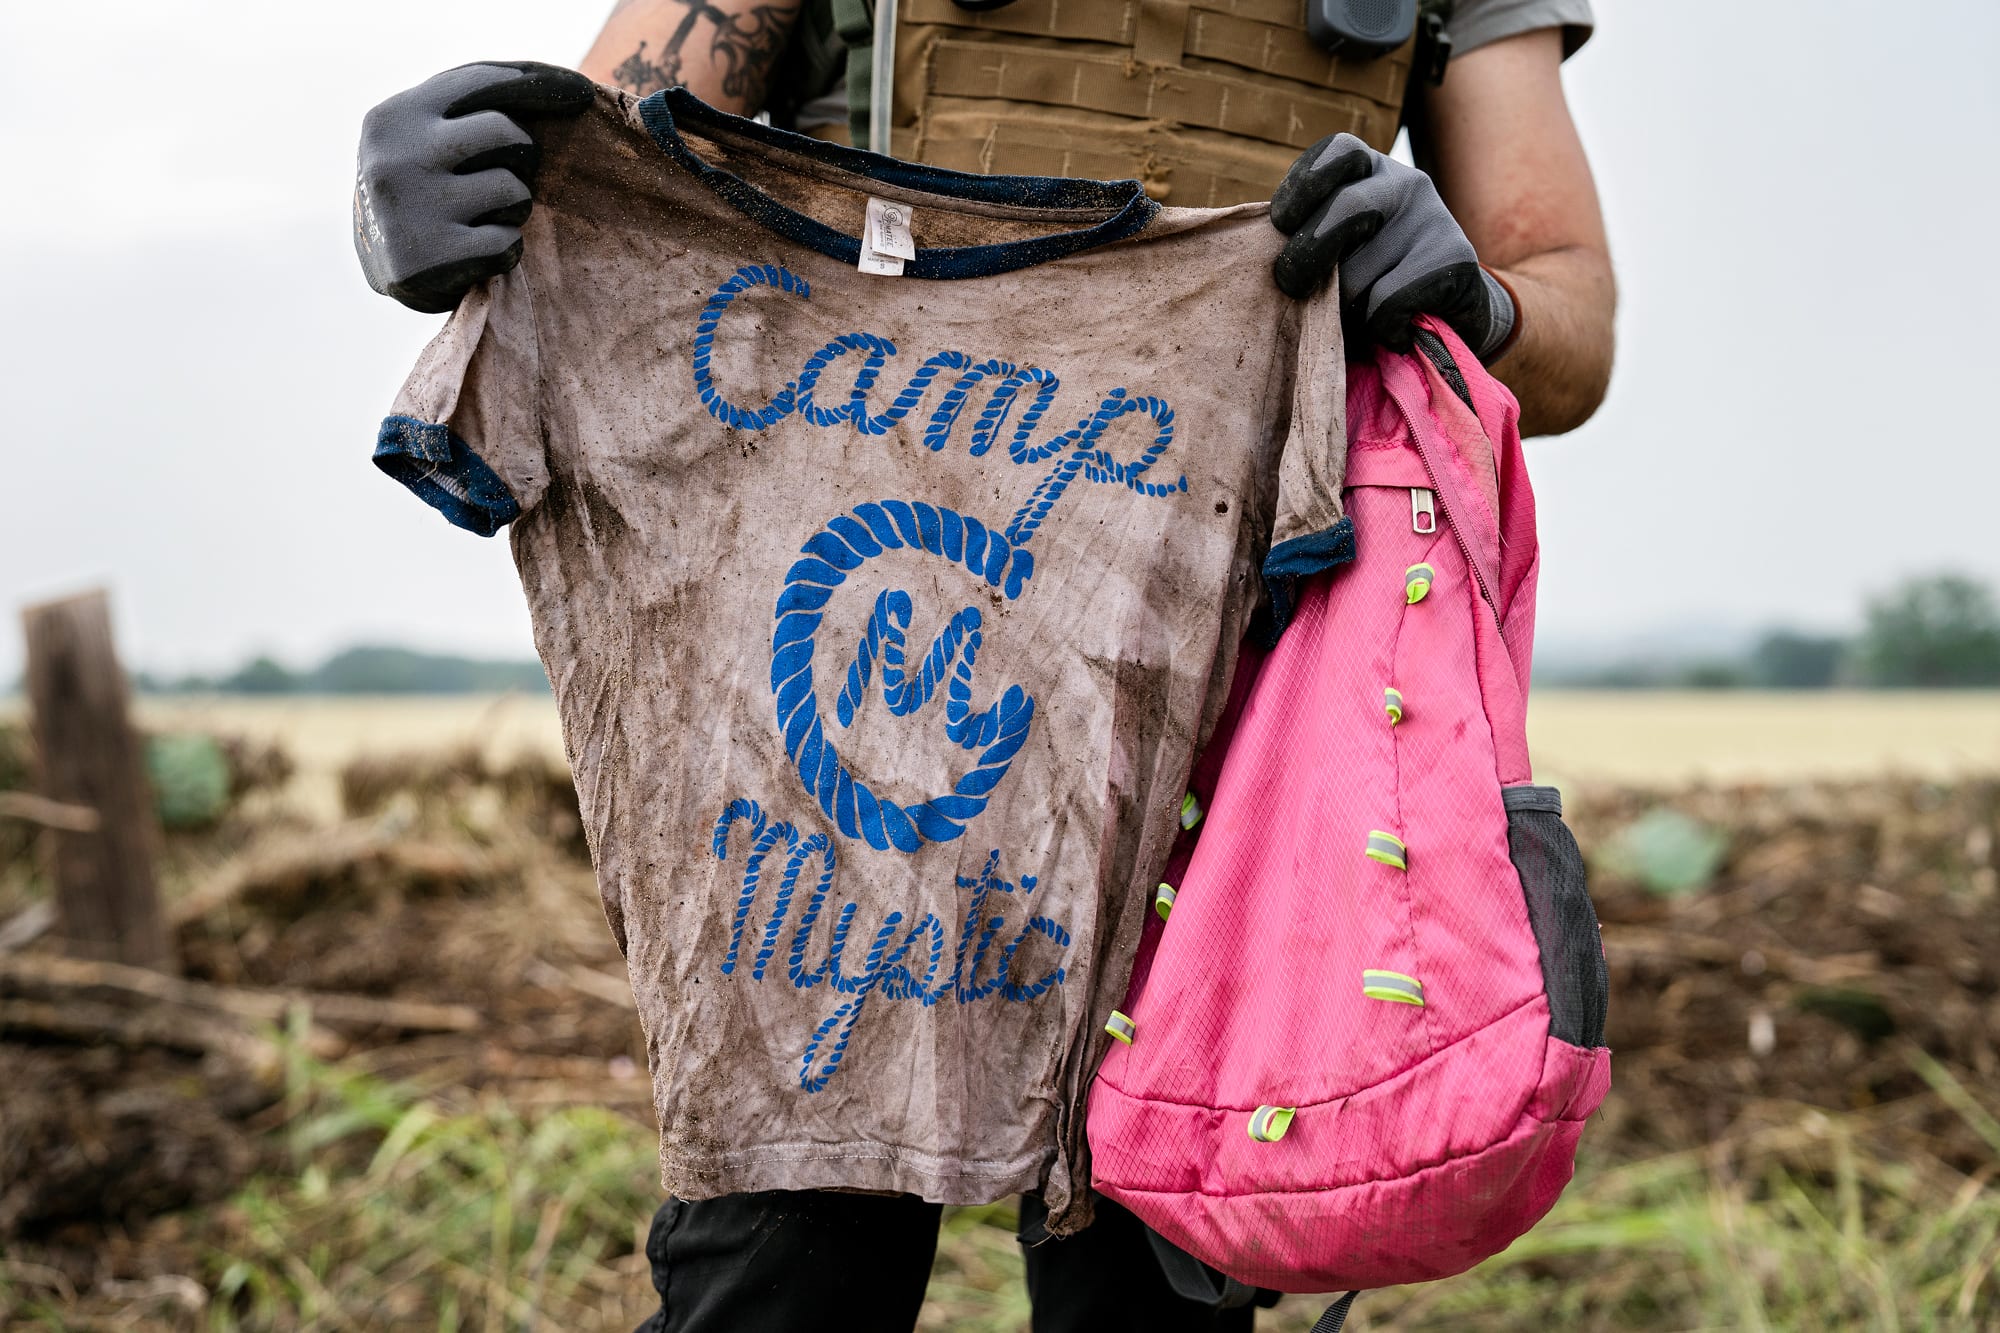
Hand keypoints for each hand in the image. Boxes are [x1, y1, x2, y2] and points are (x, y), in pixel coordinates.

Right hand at [354, 62, 595, 313]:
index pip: (481, 82)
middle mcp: (396, 157)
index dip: (538, 84)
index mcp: (395, 117)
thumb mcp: (425, 136)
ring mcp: (410, 210)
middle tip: (512, 173)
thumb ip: (472, 108)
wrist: (378, 268)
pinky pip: (507, 242)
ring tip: (485, 216)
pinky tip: (478, 252)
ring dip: (515, 205)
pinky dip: (506, 249)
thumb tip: (573, 87)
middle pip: (505, 132)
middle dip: (523, 154)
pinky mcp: (429, 261)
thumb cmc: (424, 189)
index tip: (583, 94)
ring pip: (512, 189)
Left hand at [1270, 133, 1515, 359]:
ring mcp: (1432, 218)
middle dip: (1306, 256)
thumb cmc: (1377, 278)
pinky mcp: (1452, 259)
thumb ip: (1310, 237)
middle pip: (1344, 209)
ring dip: (1345, 310)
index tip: (1282, 226)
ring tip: (1359, 318)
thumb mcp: (1342, 245)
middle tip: (1291, 286)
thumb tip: (1263, 258)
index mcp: (1371, 170)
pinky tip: (1393, 332)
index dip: (1299, 189)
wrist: (1455, 311)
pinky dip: (1379, 329)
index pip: (1335, 153)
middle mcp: (1406, 183)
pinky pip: (1386, 303)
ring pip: (1357, 274)